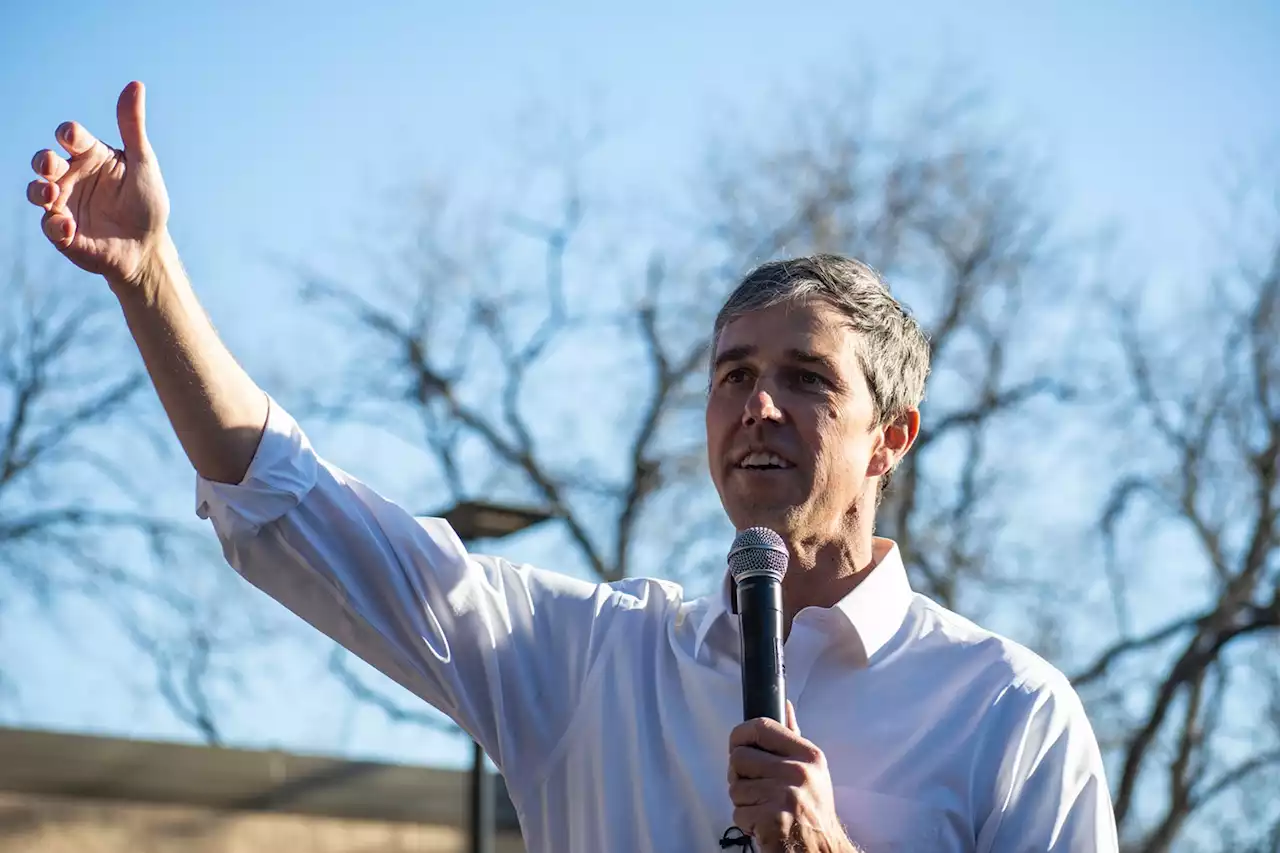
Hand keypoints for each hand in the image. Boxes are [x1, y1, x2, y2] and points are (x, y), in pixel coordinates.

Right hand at [26, 81, 170, 287]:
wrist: (147, 247)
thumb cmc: (147, 202)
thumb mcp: (143, 163)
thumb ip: (133, 127)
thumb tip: (136, 84)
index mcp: (90, 156)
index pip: (71, 136)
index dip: (68, 134)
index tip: (72, 138)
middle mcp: (72, 177)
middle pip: (44, 161)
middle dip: (43, 161)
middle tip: (52, 166)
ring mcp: (65, 204)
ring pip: (37, 191)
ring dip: (39, 191)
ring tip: (52, 194)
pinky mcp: (62, 232)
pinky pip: (49, 226)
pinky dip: (55, 225)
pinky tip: (69, 227)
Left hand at [727, 702, 856, 851]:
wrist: (822, 850)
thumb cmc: (812, 809)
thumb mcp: (811, 769)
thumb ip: (792, 737)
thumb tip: (784, 704)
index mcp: (807, 754)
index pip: (761, 727)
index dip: (740, 735)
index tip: (738, 746)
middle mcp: (797, 772)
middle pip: (739, 757)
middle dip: (740, 776)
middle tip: (756, 788)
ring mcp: (784, 796)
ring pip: (735, 788)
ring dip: (744, 802)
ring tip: (764, 808)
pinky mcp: (771, 821)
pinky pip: (738, 813)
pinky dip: (746, 823)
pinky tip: (764, 824)